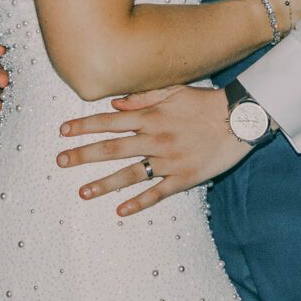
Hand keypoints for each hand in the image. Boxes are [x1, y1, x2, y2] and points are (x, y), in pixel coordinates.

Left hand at [57, 84, 248, 214]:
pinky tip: (120, 211)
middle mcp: (155, 139)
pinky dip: (138, 202)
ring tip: (82, 192)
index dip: (84, 126)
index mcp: (151, 117)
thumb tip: (114, 104)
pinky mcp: (184, 178)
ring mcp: (168, 161)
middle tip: (60, 162)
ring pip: (129, 174)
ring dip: (104, 184)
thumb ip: (143, 96)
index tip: (63, 132)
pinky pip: (157, 193)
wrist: (240, 119)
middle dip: (83, 155)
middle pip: (111, 149)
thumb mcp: (175, 90)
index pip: (109, 122)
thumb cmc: (206, 103)